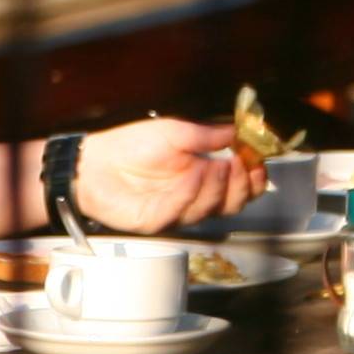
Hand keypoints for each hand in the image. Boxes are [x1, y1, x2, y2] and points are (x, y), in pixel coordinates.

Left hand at [76, 118, 252, 231]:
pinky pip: (179, 211)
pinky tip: (193, 173)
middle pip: (232, 204)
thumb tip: (240, 132)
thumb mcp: (176, 131)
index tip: (258, 161)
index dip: (254, 177)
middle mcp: (195, 198)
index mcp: (204, 177)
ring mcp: (176, 212)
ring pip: (208, 209)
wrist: (94, 161)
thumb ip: (208, 135)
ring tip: (217, 164)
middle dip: (241, 186)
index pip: (239, 186)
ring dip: (217, 186)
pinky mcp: (156, 221)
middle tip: (240, 164)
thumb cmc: (133, 145)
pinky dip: (190, 192)